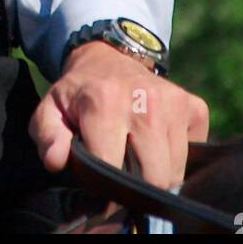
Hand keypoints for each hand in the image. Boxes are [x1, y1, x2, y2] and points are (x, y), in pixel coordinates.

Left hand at [28, 41, 209, 189]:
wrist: (107, 58)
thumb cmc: (78, 94)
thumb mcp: (51, 110)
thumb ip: (48, 137)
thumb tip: (56, 161)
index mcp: (105, 101)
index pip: (113, 169)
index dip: (105, 185)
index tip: (99, 182)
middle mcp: (145, 100)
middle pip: (154, 178)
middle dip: (137, 184)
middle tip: (122, 169)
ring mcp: (174, 102)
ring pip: (176, 171)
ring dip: (158, 172)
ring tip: (137, 153)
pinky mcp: (194, 106)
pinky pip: (194, 154)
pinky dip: (176, 156)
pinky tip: (157, 141)